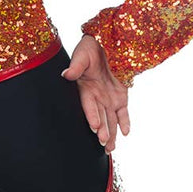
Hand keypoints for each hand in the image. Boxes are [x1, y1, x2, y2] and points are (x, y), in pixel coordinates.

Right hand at [61, 35, 130, 153]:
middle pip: (99, 117)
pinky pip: (123, 113)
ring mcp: (109, 99)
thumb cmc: (90, 48)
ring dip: (110, 133)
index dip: (92, 116)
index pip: (88, 105)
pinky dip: (125, 122)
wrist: (107, 43)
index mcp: (85, 89)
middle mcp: (97, 97)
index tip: (94, 127)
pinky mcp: (120, 98)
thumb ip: (76, 66)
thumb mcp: (82, 55)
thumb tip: (66, 74)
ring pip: (110, 120)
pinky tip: (125, 133)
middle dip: (101, 130)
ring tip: (110, 148)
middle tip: (103, 143)